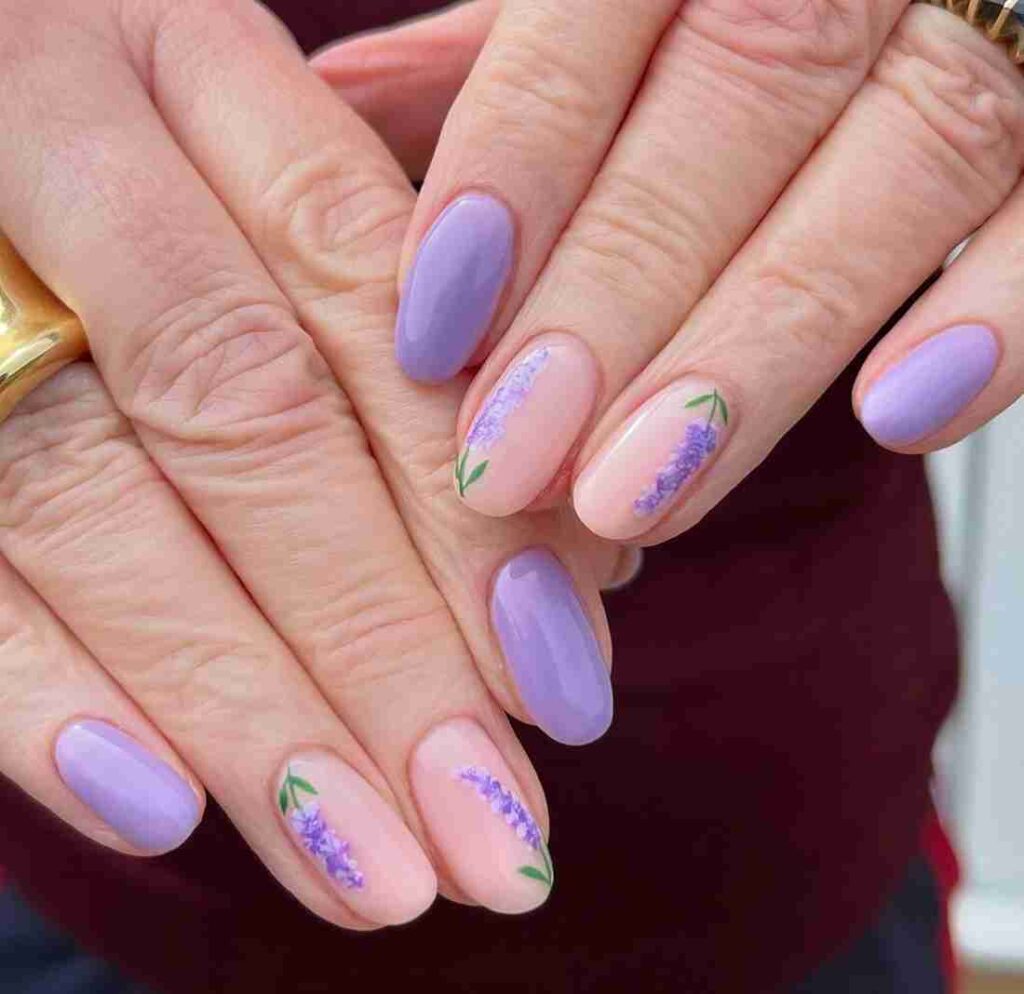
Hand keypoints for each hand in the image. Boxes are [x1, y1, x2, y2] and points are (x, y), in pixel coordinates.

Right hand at [0, 0, 619, 929]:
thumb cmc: (137, 170)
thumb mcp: (265, 198)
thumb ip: (412, 358)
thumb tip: (576, 569)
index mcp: (189, 66)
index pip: (373, 295)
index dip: (471, 499)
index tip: (564, 683)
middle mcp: (60, 140)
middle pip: (253, 411)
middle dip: (384, 645)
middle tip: (493, 833)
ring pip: (100, 499)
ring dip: (249, 708)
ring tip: (376, 873)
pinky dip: (46, 688)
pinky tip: (159, 809)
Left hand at [359, 0, 1023, 542]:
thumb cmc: (707, 9)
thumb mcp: (597, 5)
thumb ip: (485, 59)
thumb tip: (320, 105)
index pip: (589, 20)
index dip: (509, 173)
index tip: (430, 333)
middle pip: (734, 106)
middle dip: (615, 300)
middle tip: (515, 462)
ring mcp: (986, 29)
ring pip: (895, 171)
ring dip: (757, 351)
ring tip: (637, 499)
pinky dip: (999, 317)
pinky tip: (901, 418)